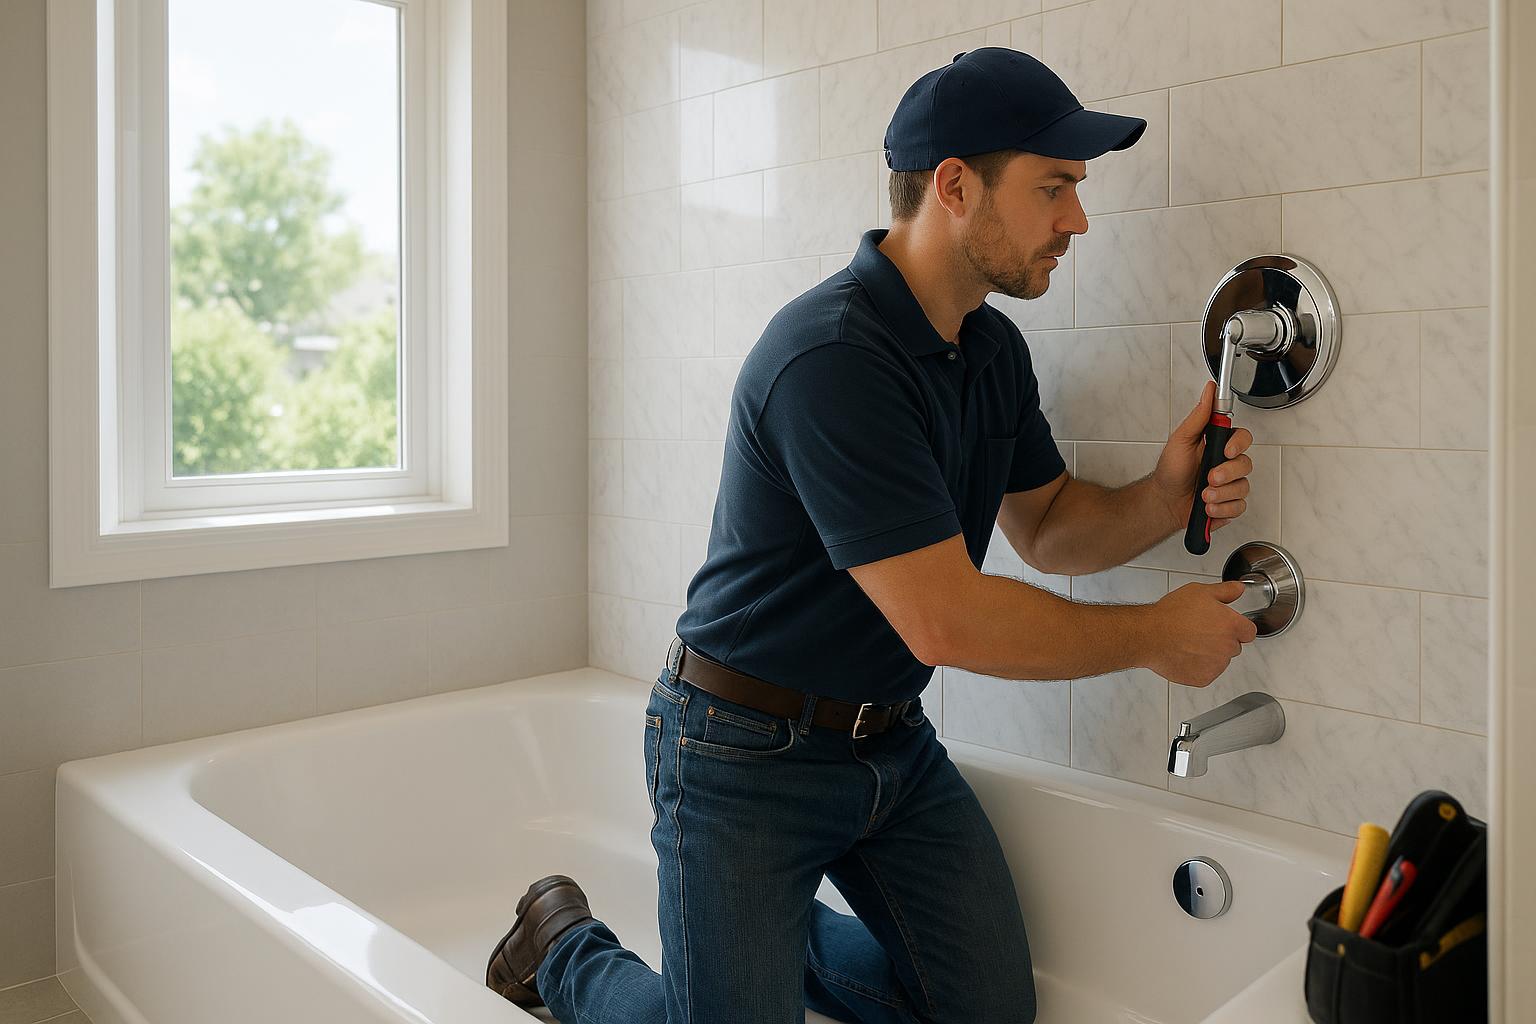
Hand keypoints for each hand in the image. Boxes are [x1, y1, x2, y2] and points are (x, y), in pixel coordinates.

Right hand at [1140, 580, 1258, 686]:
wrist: (1149, 635)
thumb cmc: (1171, 614)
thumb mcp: (1199, 591)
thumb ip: (1225, 591)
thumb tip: (1238, 589)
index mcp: (1231, 626)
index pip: (1249, 632)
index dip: (1237, 627)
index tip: (1225, 625)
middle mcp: (1228, 647)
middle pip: (1234, 646)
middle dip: (1221, 640)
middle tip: (1200, 631)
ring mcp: (1216, 666)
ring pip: (1220, 661)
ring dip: (1210, 654)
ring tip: (1188, 643)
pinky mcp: (1202, 679)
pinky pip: (1206, 673)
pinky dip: (1198, 667)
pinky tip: (1184, 654)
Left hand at [1152, 381, 1254, 534]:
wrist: (1164, 502)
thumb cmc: (1170, 470)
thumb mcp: (1181, 440)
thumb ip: (1198, 416)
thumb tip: (1209, 391)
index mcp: (1218, 445)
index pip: (1242, 438)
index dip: (1238, 444)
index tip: (1226, 451)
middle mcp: (1226, 464)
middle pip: (1246, 464)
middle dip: (1226, 474)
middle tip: (1209, 478)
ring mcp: (1230, 485)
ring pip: (1243, 487)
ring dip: (1221, 494)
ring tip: (1203, 496)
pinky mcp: (1230, 503)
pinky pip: (1239, 506)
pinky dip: (1222, 509)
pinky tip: (1208, 508)